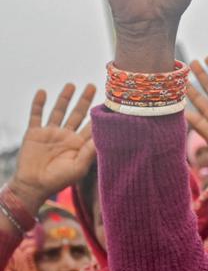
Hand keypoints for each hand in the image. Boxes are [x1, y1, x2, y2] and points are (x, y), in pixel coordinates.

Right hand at [9, 84, 96, 213]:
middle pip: (77, 113)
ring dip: (65, 98)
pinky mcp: (34, 133)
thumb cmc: (59, 180)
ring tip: (72, 85)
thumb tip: (104, 137)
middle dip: (85, 100)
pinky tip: (43, 91)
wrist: (33, 185)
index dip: (99, 114)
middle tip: (94, 85)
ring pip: (59, 111)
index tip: (110, 102)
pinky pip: (36, 115)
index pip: (91, 125)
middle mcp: (66, 136)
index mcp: (79, 144)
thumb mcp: (79, 167)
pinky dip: (38, 103)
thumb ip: (90, 151)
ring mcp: (50, 133)